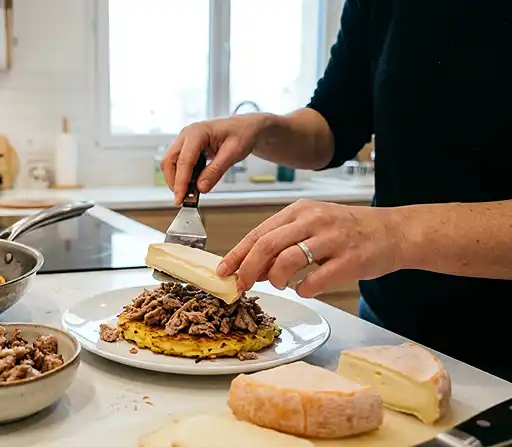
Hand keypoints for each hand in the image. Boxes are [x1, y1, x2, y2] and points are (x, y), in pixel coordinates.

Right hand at [161, 114, 271, 205]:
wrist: (245, 127)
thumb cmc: (241, 134)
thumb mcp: (234, 153)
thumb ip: (216, 170)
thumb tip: (201, 187)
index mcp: (197, 132)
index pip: (184, 160)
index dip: (181, 182)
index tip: (180, 197)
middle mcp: (187, 135)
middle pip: (169, 161)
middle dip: (173, 181)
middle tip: (182, 199)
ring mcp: (185, 141)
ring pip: (171, 163)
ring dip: (177, 180)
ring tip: (189, 194)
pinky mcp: (187, 149)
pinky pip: (179, 164)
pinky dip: (183, 176)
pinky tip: (192, 185)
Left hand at [216, 200, 406, 297]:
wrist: (396, 231)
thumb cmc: (350, 230)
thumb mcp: (313, 226)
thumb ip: (283, 243)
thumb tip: (253, 267)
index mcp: (299, 210)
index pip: (259, 232)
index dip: (237, 254)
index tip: (223, 271)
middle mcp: (314, 220)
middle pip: (267, 245)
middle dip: (248, 269)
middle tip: (242, 285)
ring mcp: (333, 239)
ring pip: (288, 260)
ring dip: (277, 278)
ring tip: (281, 284)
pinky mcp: (350, 259)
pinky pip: (316, 279)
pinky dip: (304, 289)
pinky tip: (305, 288)